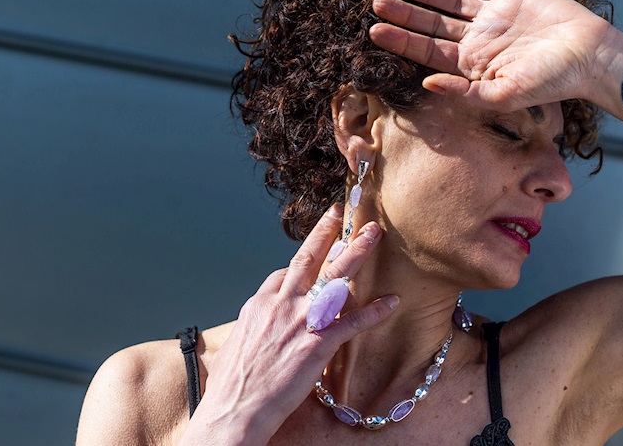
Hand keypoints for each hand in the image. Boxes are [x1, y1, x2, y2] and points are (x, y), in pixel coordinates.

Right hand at [181, 206, 397, 445]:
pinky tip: (392, 302)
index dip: (303, 262)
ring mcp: (300, 322)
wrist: (233, 412)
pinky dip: (374, 311)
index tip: (318, 251)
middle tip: (343, 212)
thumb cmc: (231, 387)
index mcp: (260, 304)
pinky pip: (352, 322)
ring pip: (333, 277)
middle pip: (308, 259)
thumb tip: (256, 327)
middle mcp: (280, 305)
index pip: (285, 273)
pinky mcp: (317, 345)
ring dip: (356, 253)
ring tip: (374, 233)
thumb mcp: (235, 345)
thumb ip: (252, 327)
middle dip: (327, 232)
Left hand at [369, 0, 612, 109]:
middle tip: (375, 3)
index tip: (374, 32)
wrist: (590, 55)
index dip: (401, 42)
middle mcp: (479, 41)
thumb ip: (464, 92)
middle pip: (433, 25)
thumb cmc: (551, 81)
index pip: (428, 52)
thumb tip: (426, 84)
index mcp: (473, 65)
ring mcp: (494, 17)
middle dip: (404, 15)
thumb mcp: (504, 96)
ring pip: (451, 2)